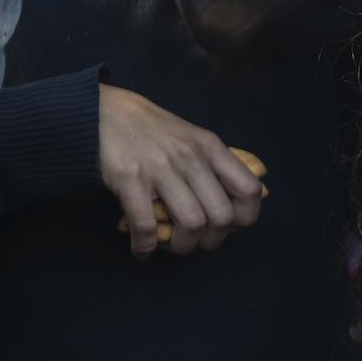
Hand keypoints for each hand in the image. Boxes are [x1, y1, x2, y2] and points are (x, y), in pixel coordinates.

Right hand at [98, 84, 264, 257]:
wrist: (104, 112)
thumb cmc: (154, 132)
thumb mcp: (195, 139)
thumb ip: (220, 166)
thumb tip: (256, 195)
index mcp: (211, 148)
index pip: (249, 191)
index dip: (244, 218)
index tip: (228, 226)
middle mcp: (191, 157)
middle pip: (221, 216)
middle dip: (212, 240)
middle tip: (196, 241)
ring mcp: (161, 167)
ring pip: (191, 224)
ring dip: (182, 246)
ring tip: (170, 244)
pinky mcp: (130, 178)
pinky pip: (146, 226)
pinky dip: (145, 246)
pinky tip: (142, 248)